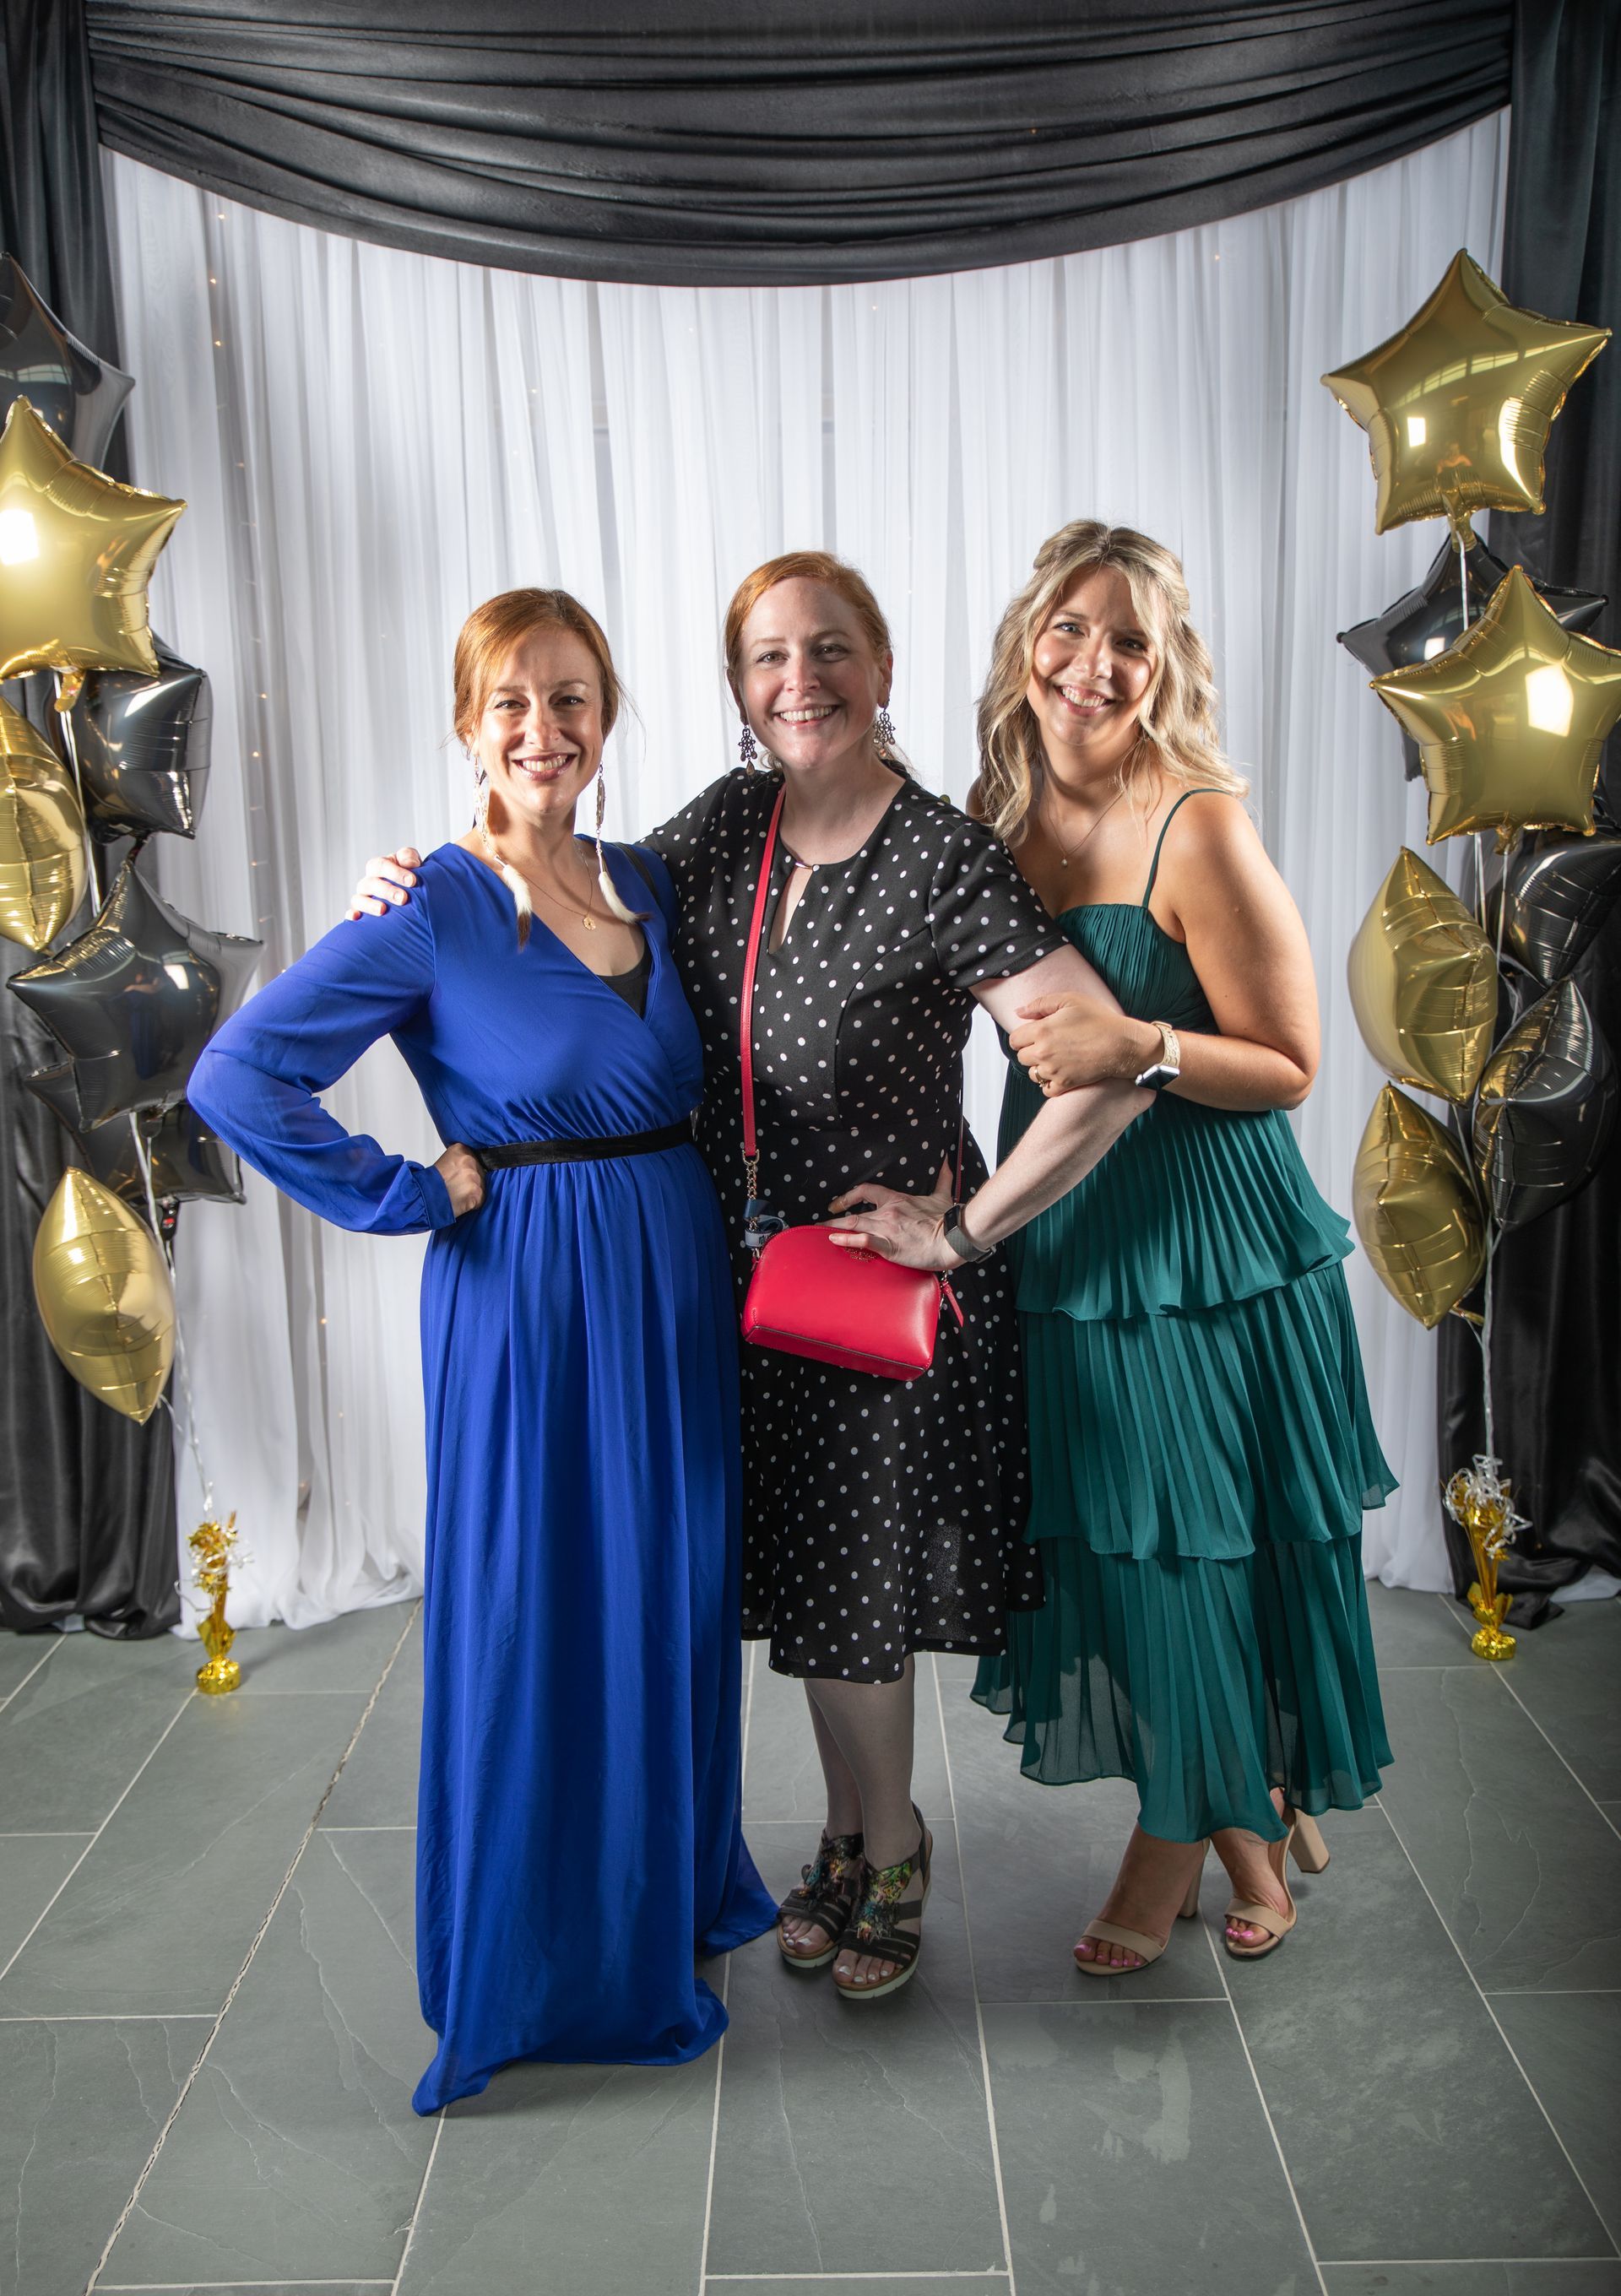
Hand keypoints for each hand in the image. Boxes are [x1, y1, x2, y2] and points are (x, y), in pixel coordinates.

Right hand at [347, 847, 422, 920]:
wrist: (413, 896)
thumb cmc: (410, 878)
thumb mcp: (412, 863)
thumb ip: (409, 857)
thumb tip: (410, 863)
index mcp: (379, 867)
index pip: (381, 865)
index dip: (395, 872)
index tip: (412, 881)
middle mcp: (368, 882)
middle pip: (371, 883)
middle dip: (387, 891)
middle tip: (403, 898)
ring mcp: (363, 898)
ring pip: (359, 899)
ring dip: (369, 904)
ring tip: (382, 910)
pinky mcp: (360, 913)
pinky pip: (351, 914)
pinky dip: (352, 915)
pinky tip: (356, 918)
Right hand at [435, 1143, 483, 1216]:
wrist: (423, 1197)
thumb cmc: (429, 1183)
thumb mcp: (444, 1162)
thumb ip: (459, 1161)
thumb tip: (469, 1167)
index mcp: (460, 1150)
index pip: (475, 1157)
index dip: (470, 1168)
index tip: (463, 1175)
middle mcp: (469, 1161)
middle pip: (479, 1171)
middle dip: (472, 1180)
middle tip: (459, 1187)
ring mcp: (474, 1177)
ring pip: (480, 1185)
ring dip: (472, 1192)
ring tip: (458, 1195)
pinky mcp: (476, 1193)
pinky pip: (480, 1199)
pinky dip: (473, 1203)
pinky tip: (461, 1202)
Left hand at [826, 1179, 955, 1270]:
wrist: (953, 1238)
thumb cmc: (946, 1219)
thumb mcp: (942, 1195)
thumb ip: (942, 1177)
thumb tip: (946, 1159)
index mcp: (896, 1199)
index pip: (866, 1190)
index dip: (849, 1196)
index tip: (837, 1203)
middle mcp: (887, 1212)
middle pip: (854, 1213)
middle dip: (834, 1219)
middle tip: (819, 1223)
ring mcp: (887, 1229)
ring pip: (854, 1225)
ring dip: (834, 1229)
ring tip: (819, 1232)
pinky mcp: (889, 1246)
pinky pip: (864, 1241)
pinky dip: (847, 1240)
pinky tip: (833, 1240)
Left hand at [1007, 995, 1151, 1096]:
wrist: (1122, 1043)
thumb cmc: (1099, 1019)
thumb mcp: (1070, 1000)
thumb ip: (1040, 1004)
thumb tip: (1019, 1012)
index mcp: (1041, 1030)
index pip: (1014, 1039)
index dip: (1023, 1035)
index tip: (1035, 1033)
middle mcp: (1043, 1053)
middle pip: (1021, 1057)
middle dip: (1031, 1050)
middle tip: (1048, 1044)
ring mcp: (1054, 1070)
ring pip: (1033, 1074)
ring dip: (1040, 1067)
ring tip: (1056, 1058)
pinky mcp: (1065, 1084)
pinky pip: (1046, 1089)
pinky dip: (1050, 1083)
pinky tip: (1060, 1071)